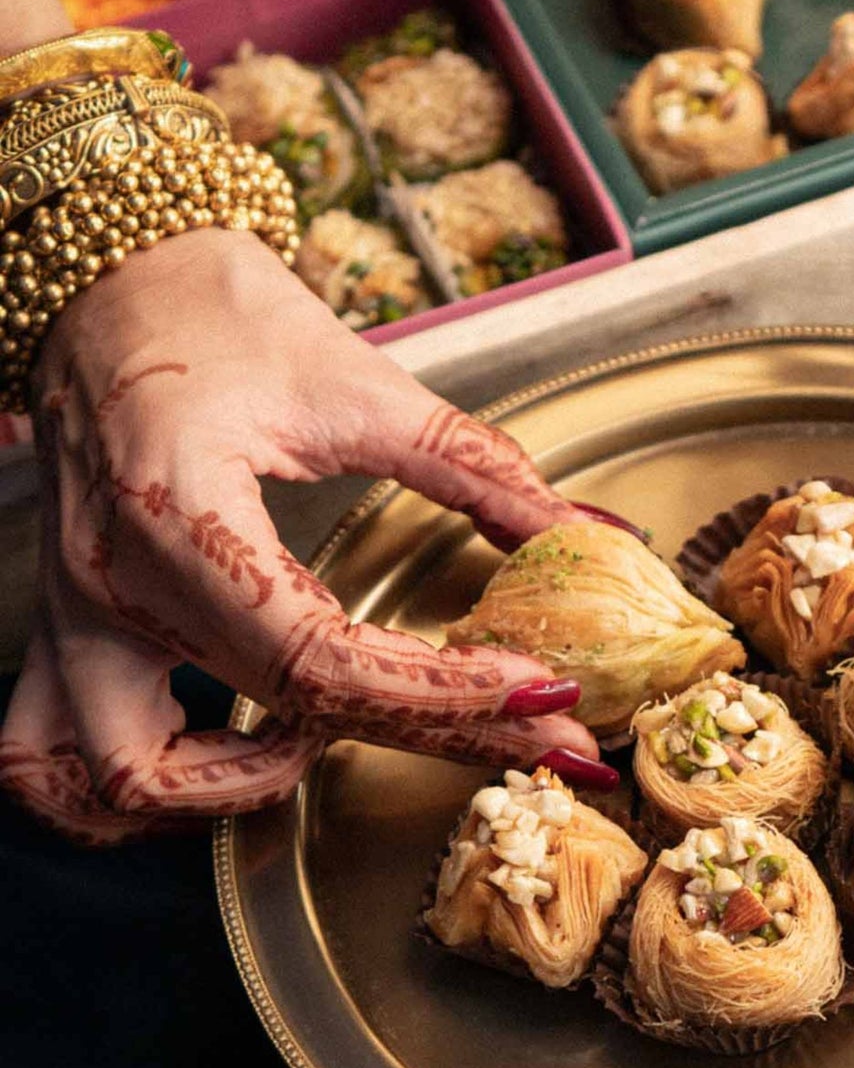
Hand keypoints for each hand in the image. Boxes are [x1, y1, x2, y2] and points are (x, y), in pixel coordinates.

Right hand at [0, 228, 624, 844]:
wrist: (109, 276)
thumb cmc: (211, 312)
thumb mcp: (357, 382)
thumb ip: (473, 467)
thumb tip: (580, 528)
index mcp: (179, 507)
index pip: (318, 655)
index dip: (440, 694)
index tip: (537, 694)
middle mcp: (115, 578)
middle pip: (271, 714)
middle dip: (421, 735)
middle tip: (527, 734)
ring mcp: (76, 611)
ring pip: (115, 779)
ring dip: (231, 792)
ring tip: (322, 747)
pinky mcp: (69, 623)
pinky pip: (59, 756)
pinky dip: (148, 787)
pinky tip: (231, 753)